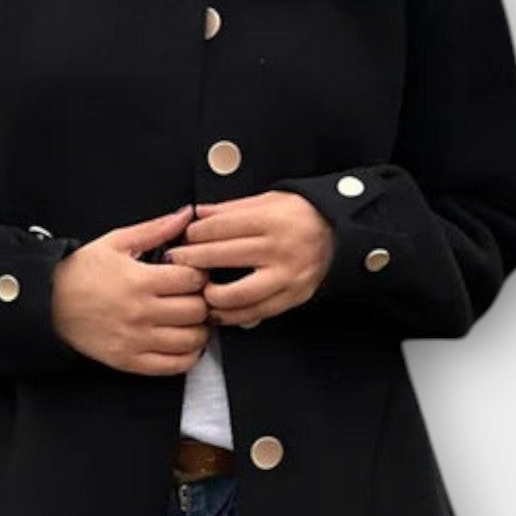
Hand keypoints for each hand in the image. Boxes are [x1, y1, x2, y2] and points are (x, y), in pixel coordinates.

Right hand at [50, 205, 212, 374]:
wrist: (48, 302)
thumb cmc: (81, 272)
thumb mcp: (116, 242)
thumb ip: (155, 229)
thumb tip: (186, 215)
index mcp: (140, 280)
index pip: (193, 279)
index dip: (201, 274)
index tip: (195, 273)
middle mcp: (141, 313)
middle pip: (197, 311)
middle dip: (203, 301)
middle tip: (197, 296)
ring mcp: (136, 340)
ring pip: (192, 340)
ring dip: (200, 329)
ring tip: (192, 319)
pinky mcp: (130, 361)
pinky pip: (173, 366)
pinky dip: (188, 356)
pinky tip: (185, 343)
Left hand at [163, 191, 336, 327]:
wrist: (339, 235)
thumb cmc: (300, 215)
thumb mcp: (269, 200)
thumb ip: (232, 209)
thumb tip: (198, 215)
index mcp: (272, 220)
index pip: (221, 228)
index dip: (196, 234)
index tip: (182, 239)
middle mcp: (279, 249)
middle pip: (223, 258)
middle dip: (193, 262)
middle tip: (176, 264)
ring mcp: (287, 276)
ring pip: (238, 294)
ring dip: (211, 296)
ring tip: (197, 292)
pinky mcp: (293, 297)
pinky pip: (257, 313)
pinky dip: (233, 315)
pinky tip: (218, 310)